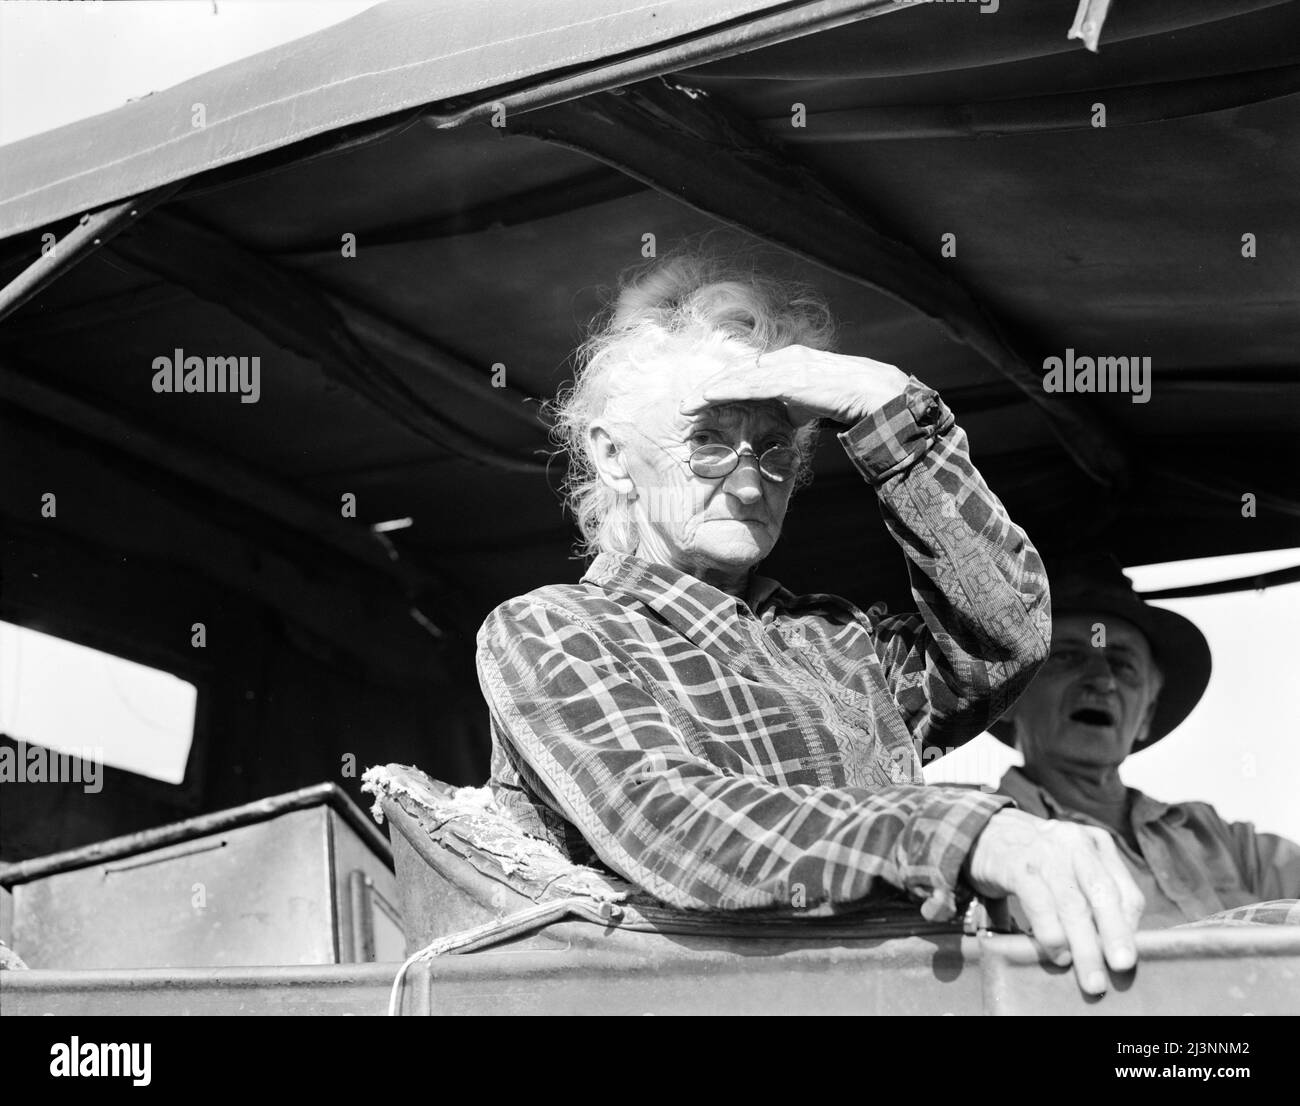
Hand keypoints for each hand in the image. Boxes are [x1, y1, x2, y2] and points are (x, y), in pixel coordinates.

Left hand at [678, 345, 910, 424]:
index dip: (722, 386)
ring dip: (709, 391)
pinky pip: (749, 384)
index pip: (747, 373)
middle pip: (736, 372)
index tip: (702, 399)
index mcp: (789, 362)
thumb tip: (780, 421)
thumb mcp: (811, 403)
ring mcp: (786, 366)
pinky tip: (706, 398)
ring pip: (737, 377)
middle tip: (685, 403)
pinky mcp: (789, 378)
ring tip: (687, 405)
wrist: (872, 394)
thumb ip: (791, 407)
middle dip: (709, 388)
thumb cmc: (845, 399)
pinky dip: (725, 390)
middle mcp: (784, 359)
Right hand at [967, 809, 1143, 995]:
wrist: (984, 832)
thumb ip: (1091, 895)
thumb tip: (1112, 946)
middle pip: (1103, 894)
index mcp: (1095, 845)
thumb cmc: (1036, 860)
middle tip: (1123, 966)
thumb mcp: (1070, 866)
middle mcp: (1074, 844)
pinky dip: (1051, 933)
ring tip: (1091, 978)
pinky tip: (1058, 954)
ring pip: (1073, 904)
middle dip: (1116, 934)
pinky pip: (1040, 903)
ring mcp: (1046, 852)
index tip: (1126, 959)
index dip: (1130, 928)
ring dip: (1085, 946)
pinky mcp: (1017, 864)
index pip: (1125, 891)